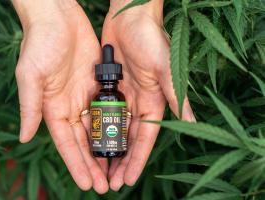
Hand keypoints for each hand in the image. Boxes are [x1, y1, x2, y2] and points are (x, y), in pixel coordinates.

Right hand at [13, 0, 107, 192]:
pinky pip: (109, 109)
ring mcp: (85, 96)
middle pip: (85, 142)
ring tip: (118, 169)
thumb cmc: (40, 44)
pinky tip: (125, 139)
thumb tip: (24, 137)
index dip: (77, 164)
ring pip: (98, 129)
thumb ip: (30, 107)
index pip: (67, 144)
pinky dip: (116, 125)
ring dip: (107, 149)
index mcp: (53, 108)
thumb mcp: (31, 76)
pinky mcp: (98, 84)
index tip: (87, 184)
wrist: (59, 18)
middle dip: (94, 164)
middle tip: (106, 186)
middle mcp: (70, 106)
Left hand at [102, 0, 194, 190]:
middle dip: (119, 160)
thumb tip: (191, 122)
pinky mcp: (108, 86)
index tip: (126, 179)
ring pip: (113, 129)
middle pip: (127, 139)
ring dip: (106, 148)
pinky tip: (88, 140)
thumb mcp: (165, 67)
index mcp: (153, 102)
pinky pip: (101, 111)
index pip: (144, 139)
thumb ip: (175, 94)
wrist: (129, 17)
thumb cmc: (150, 38)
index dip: (136, 160)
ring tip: (97, 168)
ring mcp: (122, 96)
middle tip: (109, 182)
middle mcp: (138, 102)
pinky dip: (96, 127)